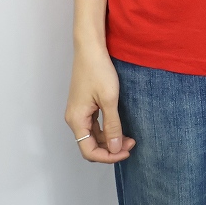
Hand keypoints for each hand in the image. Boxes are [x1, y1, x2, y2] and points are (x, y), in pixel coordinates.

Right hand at [64, 46, 136, 163]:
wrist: (90, 48)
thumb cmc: (98, 70)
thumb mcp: (109, 99)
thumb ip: (112, 125)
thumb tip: (115, 148)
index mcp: (76, 120)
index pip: (89, 151)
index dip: (108, 156)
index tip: (126, 151)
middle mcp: (74, 118)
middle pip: (90, 145)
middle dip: (111, 148)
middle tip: (131, 144)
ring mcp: (78, 111)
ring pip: (93, 136)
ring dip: (109, 140)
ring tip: (129, 137)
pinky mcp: (84, 105)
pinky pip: (93, 125)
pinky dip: (106, 130)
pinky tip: (119, 126)